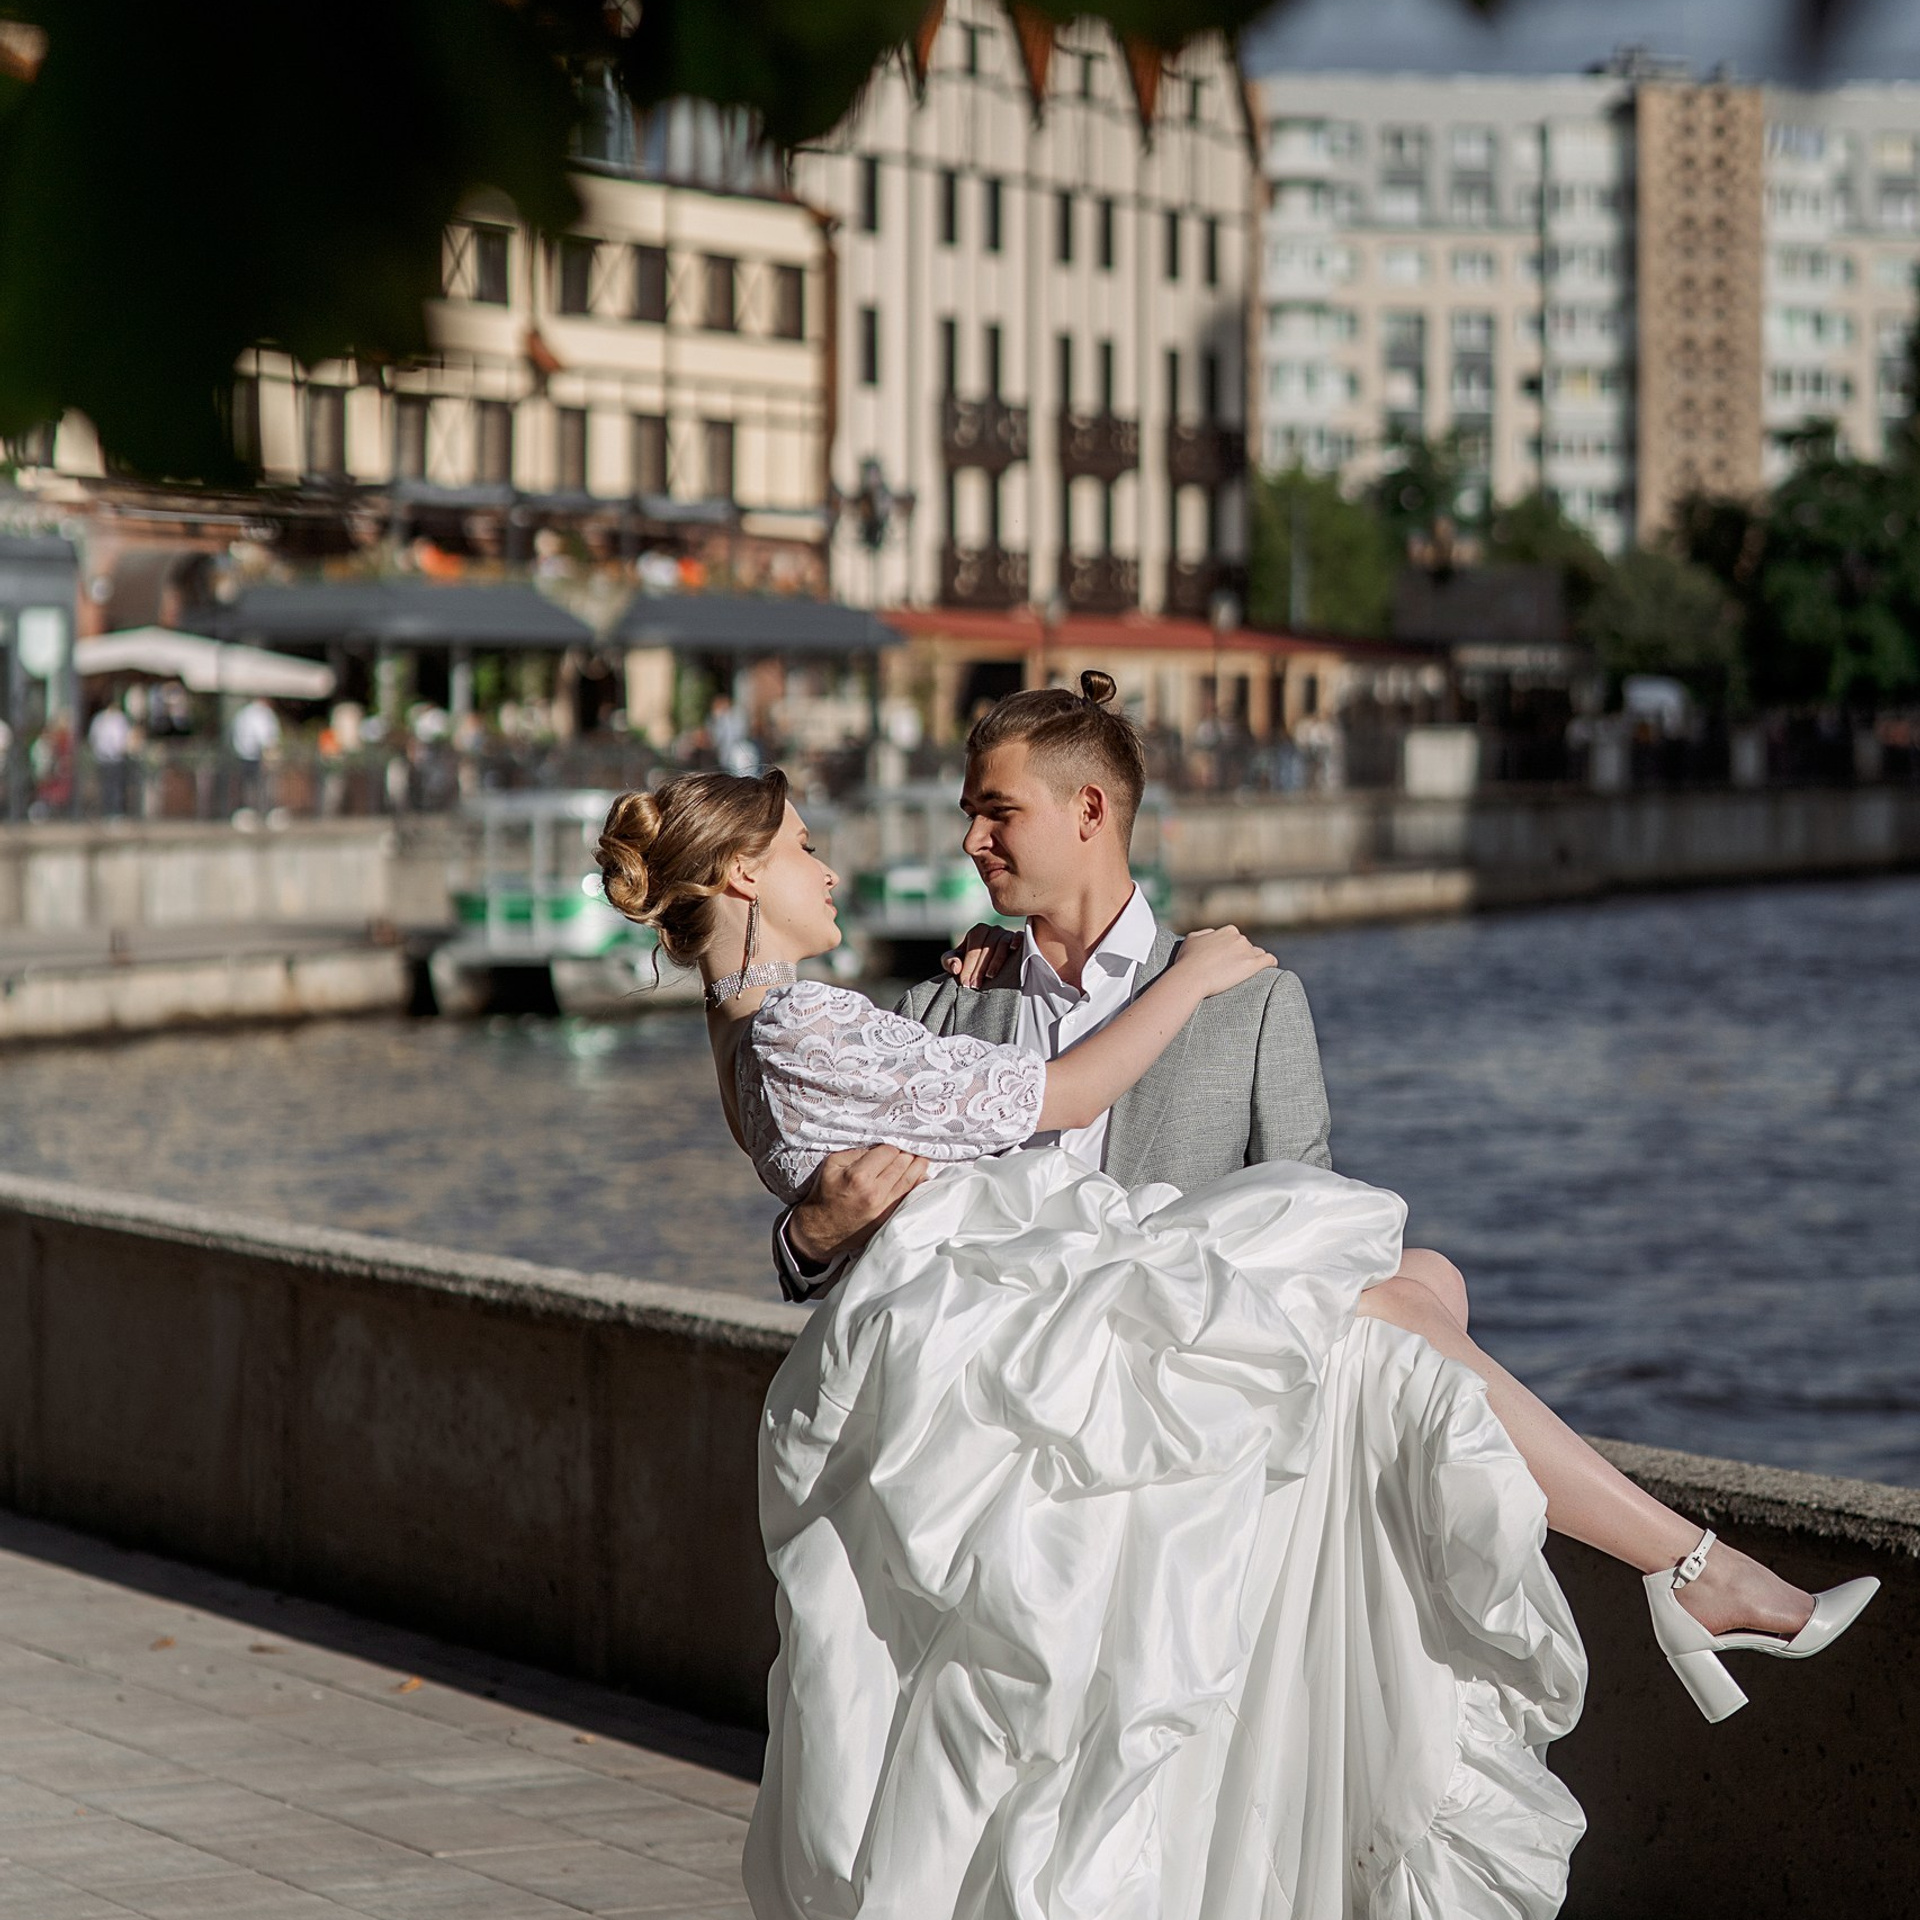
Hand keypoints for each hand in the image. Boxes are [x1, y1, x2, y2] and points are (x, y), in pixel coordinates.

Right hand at [788, 1144, 929, 1263]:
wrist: (819, 1230)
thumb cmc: (824, 1195)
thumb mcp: (831, 1165)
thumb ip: (855, 1153)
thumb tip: (877, 1147)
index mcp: (858, 1176)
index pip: (888, 1152)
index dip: (892, 1145)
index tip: (893, 1144)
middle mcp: (874, 1192)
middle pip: (902, 1164)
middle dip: (908, 1153)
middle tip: (911, 1147)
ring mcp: (883, 1207)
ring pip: (910, 1180)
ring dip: (918, 1166)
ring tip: (922, 1158)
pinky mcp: (887, 1217)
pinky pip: (908, 1197)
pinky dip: (917, 1184)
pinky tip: (922, 1175)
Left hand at [941, 922, 1020, 988]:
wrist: (990, 964)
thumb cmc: (972, 962)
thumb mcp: (957, 961)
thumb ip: (949, 961)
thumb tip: (956, 967)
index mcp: (978, 932)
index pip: (973, 950)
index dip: (968, 967)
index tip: (966, 983)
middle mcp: (993, 930)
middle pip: (986, 948)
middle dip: (980, 968)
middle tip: (976, 985)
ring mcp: (1008, 933)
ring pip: (1002, 945)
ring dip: (996, 961)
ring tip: (990, 976)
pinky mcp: (1020, 938)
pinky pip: (1019, 937)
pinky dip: (1016, 941)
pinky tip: (1013, 950)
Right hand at [1170, 925, 1277, 998]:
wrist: (1191, 977)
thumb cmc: (1187, 960)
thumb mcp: (1192, 938)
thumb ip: (1205, 933)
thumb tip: (1212, 933)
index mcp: (1227, 931)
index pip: (1236, 938)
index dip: (1231, 950)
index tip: (1226, 960)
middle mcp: (1239, 938)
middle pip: (1247, 947)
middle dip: (1241, 957)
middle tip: (1232, 971)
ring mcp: (1247, 951)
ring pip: (1258, 954)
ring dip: (1254, 961)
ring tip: (1247, 974)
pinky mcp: (1253, 965)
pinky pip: (1270, 960)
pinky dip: (1271, 964)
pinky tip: (1269, 969)